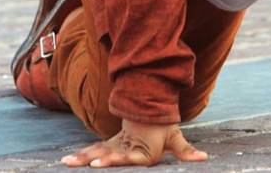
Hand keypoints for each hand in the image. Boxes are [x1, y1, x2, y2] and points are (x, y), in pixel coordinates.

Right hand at [61, 120, 207, 167]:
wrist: (150, 108)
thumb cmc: (162, 126)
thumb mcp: (174, 137)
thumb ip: (186, 151)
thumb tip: (204, 158)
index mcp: (140, 149)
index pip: (124, 156)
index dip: (112, 160)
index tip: (99, 163)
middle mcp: (124, 146)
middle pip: (104, 154)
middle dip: (88, 159)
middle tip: (75, 164)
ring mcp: (115, 144)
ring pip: (95, 151)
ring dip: (80, 157)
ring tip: (66, 163)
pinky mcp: (110, 144)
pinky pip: (93, 150)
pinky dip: (81, 155)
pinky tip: (67, 161)